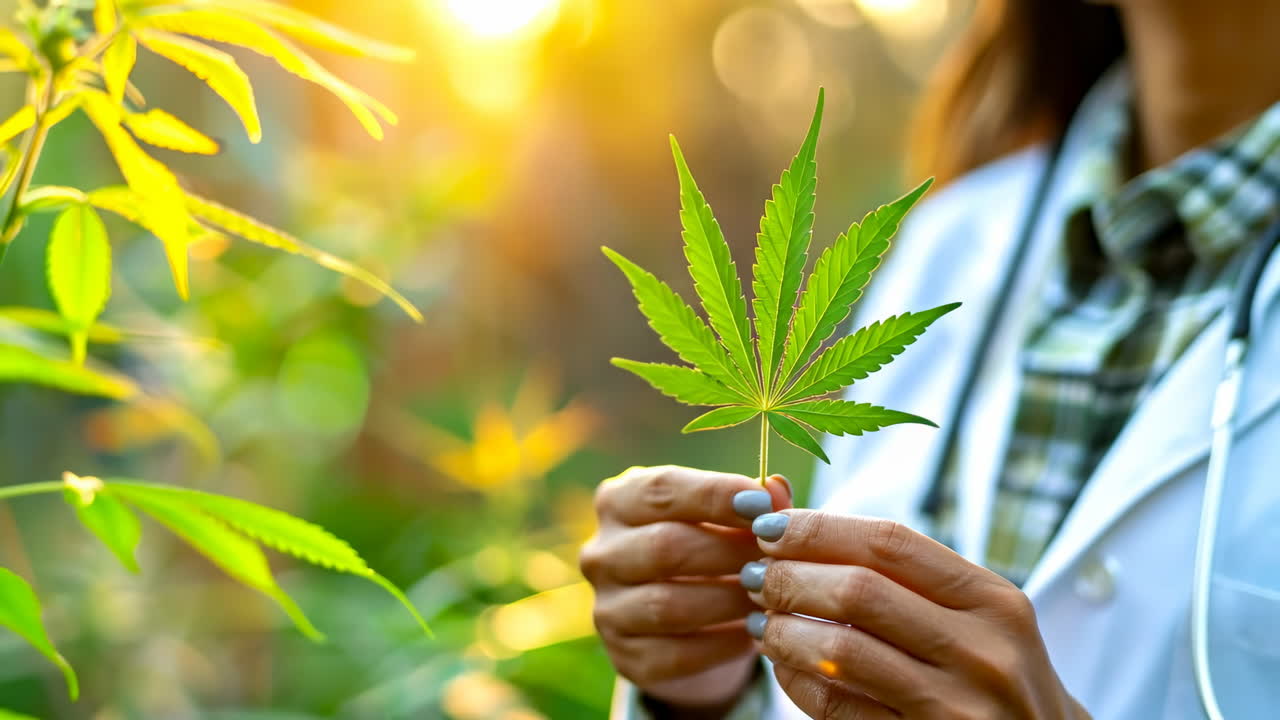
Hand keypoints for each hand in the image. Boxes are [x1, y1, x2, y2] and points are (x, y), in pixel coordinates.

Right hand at [579, 465, 791, 708]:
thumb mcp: (726, 516)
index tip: (763, 504)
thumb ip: (752, 502)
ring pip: (668, 605)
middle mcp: (601, 554)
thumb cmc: (711, 547)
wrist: (689, 620)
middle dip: (728, 551)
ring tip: (769, 595)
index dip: (714, 494)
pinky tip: (753, 632)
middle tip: (774, 557)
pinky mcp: (625, 657)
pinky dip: (723, 644)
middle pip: (664, 547)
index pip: (661, 490)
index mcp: (618, 501)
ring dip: (729, 600)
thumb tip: (777, 490)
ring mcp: (607, 608)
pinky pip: (677, 654)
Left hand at [742, 510, 1089, 718]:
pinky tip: (781, 665)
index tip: (768, 526)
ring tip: (759, 619)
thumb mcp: (969, 610)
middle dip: (789, 578)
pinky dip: (796, 681)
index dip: (817, 528)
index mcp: (993, 599)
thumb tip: (779, 494)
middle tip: (754, 575)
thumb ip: (890, 564)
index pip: (889, 542)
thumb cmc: (988, 668)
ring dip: (783, 630)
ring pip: (842, 651)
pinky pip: (838, 707)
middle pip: (859, 591)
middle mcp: (984, 650)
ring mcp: (957, 707)